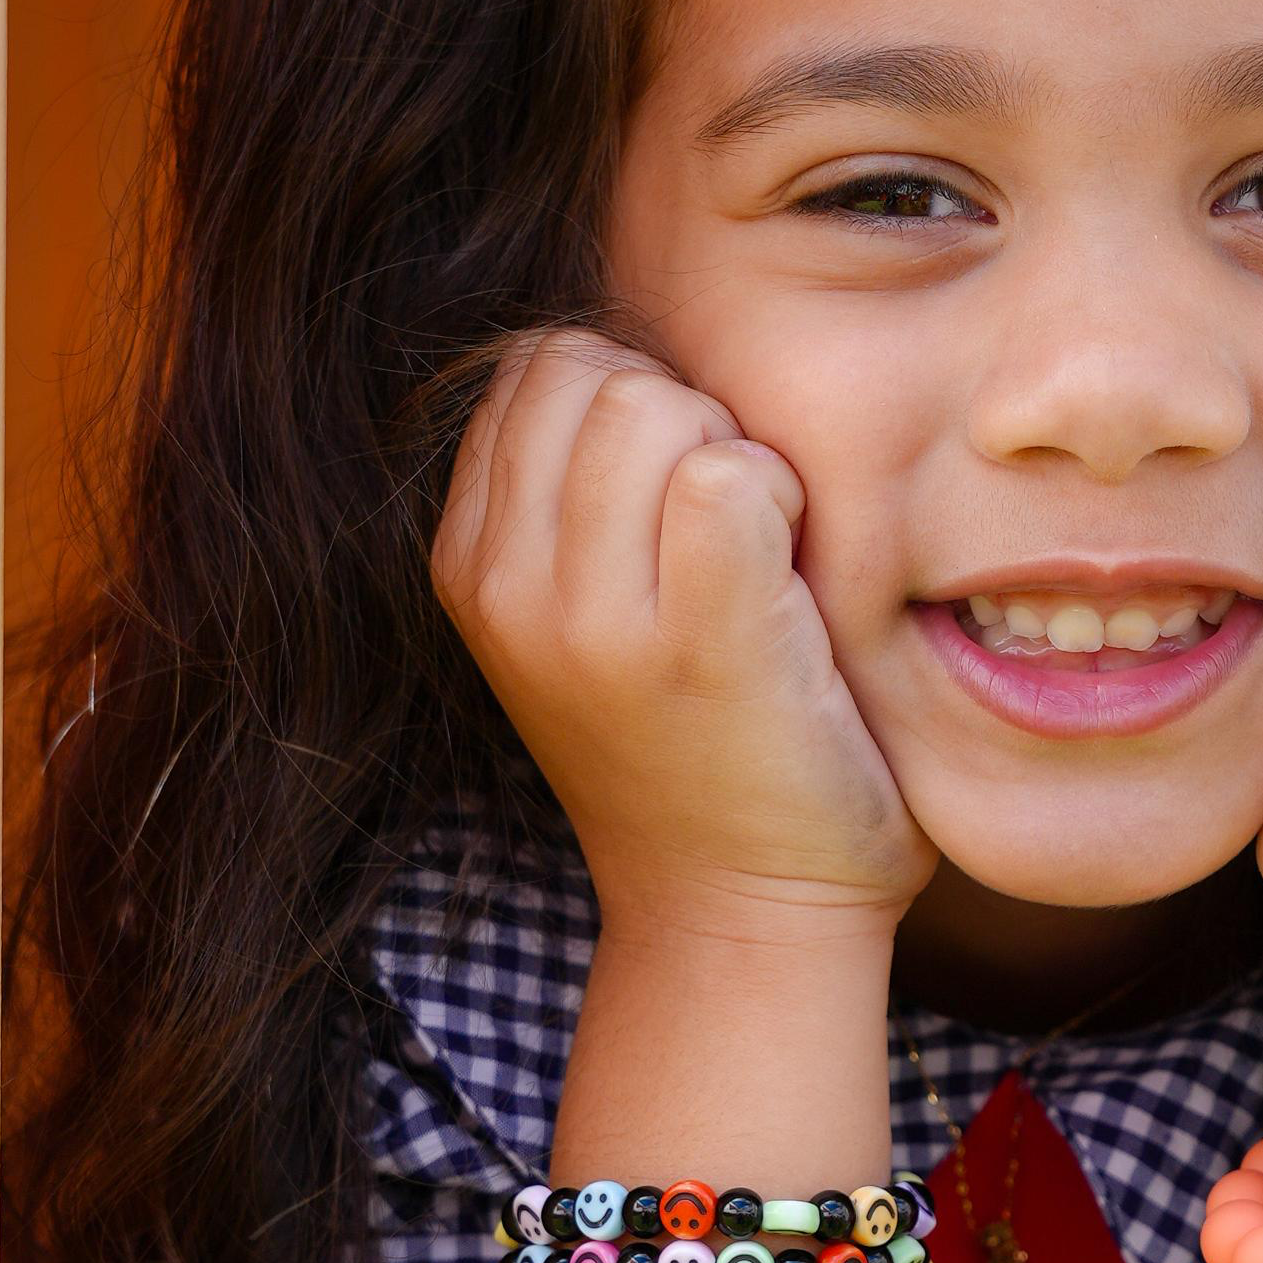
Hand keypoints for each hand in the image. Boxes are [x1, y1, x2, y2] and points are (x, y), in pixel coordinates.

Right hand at [432, 329, 930, 932]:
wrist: (739, 912)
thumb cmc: (687, 744)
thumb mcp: (572, 615)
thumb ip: (563, 488)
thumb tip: (601, 351)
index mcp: (470, 567)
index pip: (531, 367)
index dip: (624, 397)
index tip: (664, 498)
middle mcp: (510, 590)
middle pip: (591, 369)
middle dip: (675, 409)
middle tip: (719, 525)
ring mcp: (597, 621)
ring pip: (656, 405)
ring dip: (731, 449)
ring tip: (753, 552)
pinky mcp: (703, 642)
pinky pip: (734, 474)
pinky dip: (786, 499)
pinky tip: (792, 578)